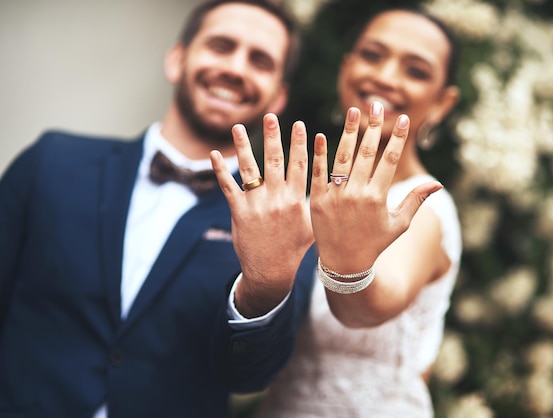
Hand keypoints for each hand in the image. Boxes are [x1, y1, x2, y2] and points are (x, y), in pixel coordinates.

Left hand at [210, 114, 313, 316]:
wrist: (271, 273)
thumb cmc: (295, 249)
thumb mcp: (312, 225)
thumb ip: (315, 202)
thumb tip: (327, 184)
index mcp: (297, 200)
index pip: (300, 166)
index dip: (300, 144)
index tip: (299, 124)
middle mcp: (277, 199)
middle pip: (275, 161)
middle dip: (272, 137)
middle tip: (270, 116)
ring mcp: (257, 205)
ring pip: (249, 170)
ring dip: (242, 147)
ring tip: (238, 127)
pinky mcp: (239, 213)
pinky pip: (228, 188)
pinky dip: (220, 171)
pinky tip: (215, 154)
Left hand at [309, 102, 441, 274]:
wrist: (343, 264)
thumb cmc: (375, 243)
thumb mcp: (398, 224)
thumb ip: (415, 201)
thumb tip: (438, 183)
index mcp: (378, 197)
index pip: (389, 160)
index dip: (397, 138)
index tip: (403, 120)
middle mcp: (357, 193)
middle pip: (367, 153)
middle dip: (373, 127)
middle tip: (377, 105)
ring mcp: (336, 195)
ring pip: (343, 157)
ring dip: (349, 132)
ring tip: (354, 111)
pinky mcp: (318, 199)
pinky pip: (319, 172)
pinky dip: (321, 153)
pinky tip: (323, 134)